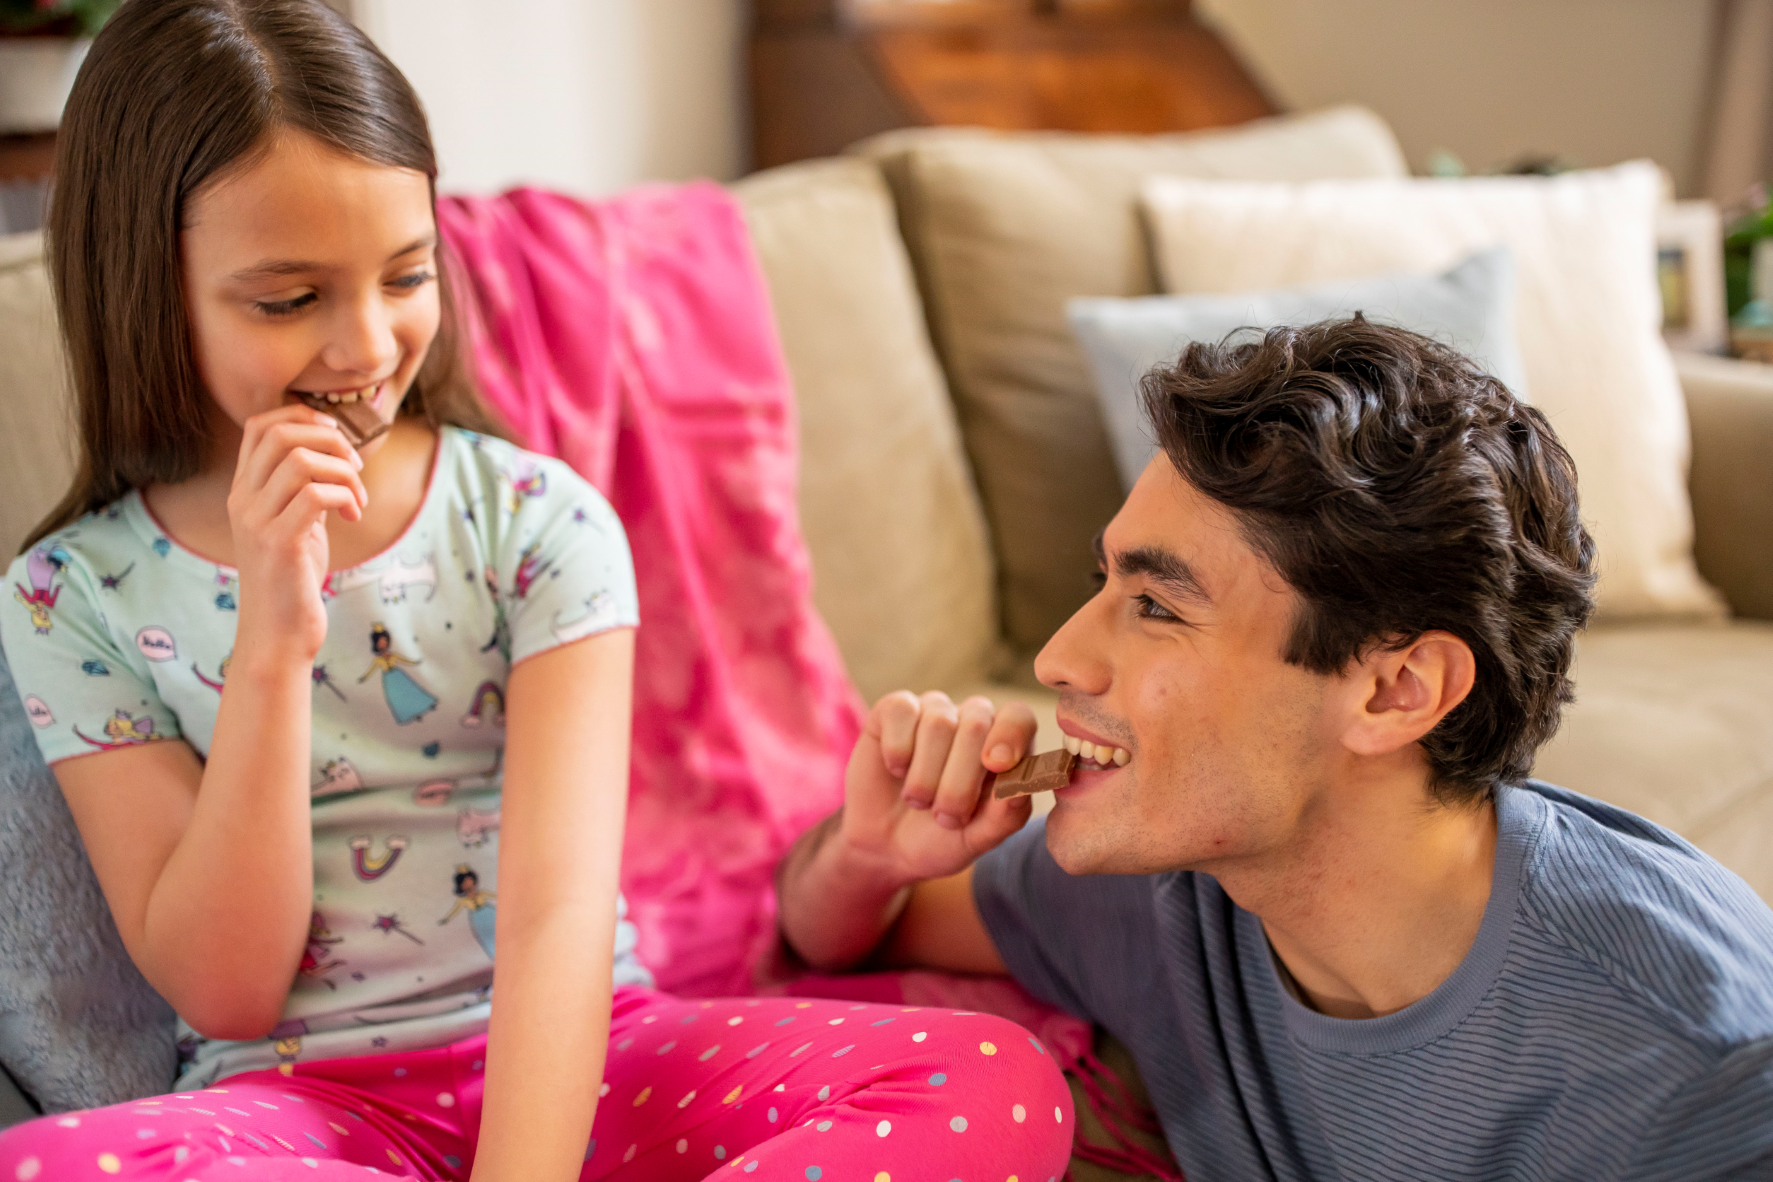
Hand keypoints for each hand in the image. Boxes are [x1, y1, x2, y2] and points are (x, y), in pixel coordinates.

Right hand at [227, 405, 367, 664]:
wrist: (277, 634)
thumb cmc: (293, 579)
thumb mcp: (296, 524)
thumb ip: (304, 489)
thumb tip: (337, 453)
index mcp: (244, 491)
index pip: (259, 426)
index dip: (302, 416)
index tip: (336, 435)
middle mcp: (242, 501)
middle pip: (280, 434)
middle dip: (330, 438)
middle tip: (356, 467)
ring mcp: (256, 522)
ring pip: (300, 460)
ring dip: (343, 472)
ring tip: (358, 500)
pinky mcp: (278, 544)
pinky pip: (315, 495)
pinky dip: (345, 497)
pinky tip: (354, 516)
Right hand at [837, 691, 1038, 885]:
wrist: (885, 846)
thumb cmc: (941, 838)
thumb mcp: (977, 839)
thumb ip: (1005, 815)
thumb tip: (1020, 788)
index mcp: (1006, 746)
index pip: (1019, 718)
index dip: (1010, 736)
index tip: (996, 767)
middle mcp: (973, 720)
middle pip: (977, 726)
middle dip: (958, 782)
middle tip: (945, 818)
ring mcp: (934, 710)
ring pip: (938, 724)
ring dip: (925, 777)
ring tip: (919, 801)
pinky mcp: (896, 709)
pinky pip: (901, 711)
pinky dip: (898, 749)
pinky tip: (897, 770)